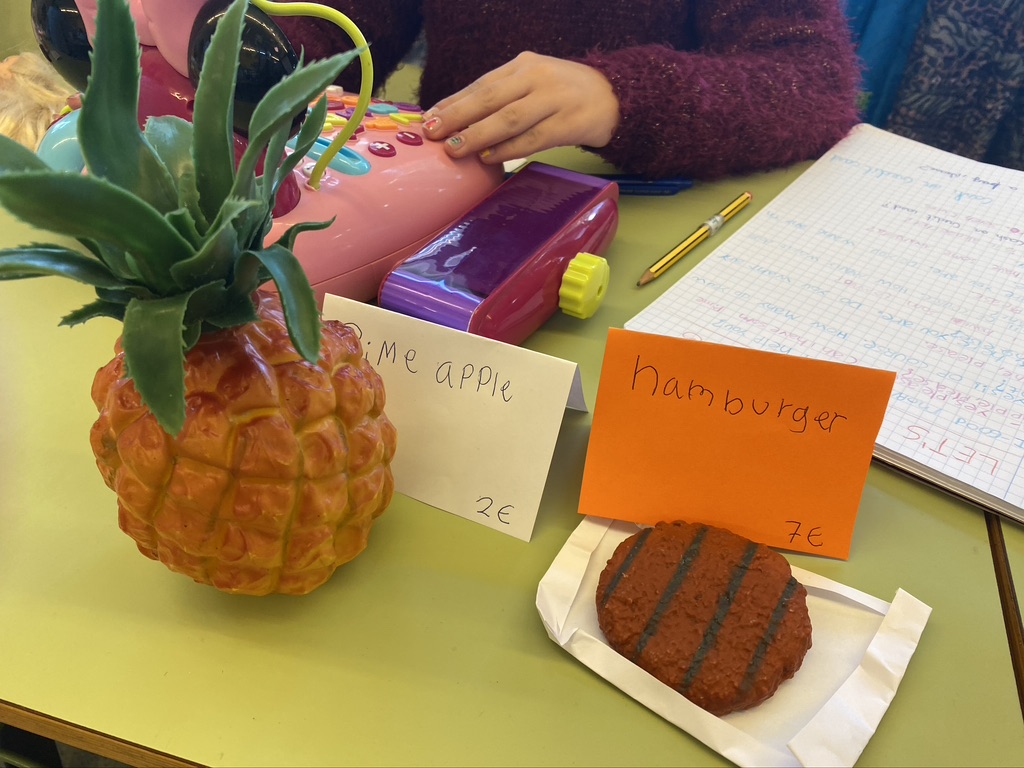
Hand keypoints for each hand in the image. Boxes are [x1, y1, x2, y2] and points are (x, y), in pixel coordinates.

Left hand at [422, 52, 618, 164]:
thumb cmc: (563, 95)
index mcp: (523, 65)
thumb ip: (500, 98)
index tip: (428, 118)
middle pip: (491, 98)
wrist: (613, 96)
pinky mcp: (570, 122)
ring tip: (455, 149)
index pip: (481, 84)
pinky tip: (490, 157)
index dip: (453, 102)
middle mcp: (537, 78)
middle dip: (458, 116)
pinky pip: (533, 138)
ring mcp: (555, 100)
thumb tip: (456, 122)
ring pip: (510, 119)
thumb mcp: (531, 84)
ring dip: (479, 135)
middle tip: (433, 133)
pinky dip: (509, 149)